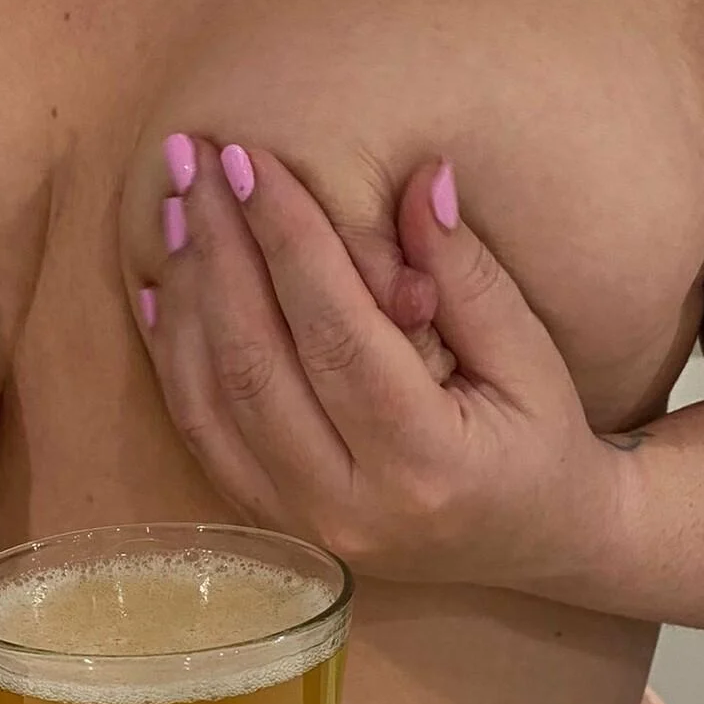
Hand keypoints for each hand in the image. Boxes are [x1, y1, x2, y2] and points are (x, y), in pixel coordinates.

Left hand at [135, 138, 618, 593]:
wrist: (532, 544)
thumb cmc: (539, 441)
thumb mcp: (532, 358)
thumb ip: (470, 276)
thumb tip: (420, 178)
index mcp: (428, 466)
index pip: (340, 335)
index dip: (290, 242)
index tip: (253, 160)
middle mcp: (350, 507)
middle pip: (260, 367)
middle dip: (221, 254)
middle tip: (195, 162)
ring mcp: (301, 527)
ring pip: (215, 405)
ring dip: (188, 301)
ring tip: (178, 209)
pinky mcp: (274, 526)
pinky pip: (204, 440)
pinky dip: (175, 363)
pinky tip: (164, 293)